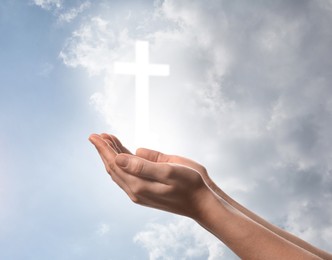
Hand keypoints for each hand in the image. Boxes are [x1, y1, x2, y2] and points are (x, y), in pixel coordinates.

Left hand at [99, 133, 224, 198]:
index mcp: (138, 185)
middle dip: (105, 150)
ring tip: (107, 139)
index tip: (94, 135)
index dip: (104, 148)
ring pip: (120, 171)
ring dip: (113, 154)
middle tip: (97, 135)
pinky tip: (123, 153)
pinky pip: (129, 174)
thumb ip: (143, 166)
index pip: (115, 163)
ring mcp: (141, 191)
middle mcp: (136, 190)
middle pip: (114, 167)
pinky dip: (123, 161)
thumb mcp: (169, 171)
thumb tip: (118, 159)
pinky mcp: (147, 190)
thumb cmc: (190, 185)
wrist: (202, 203)